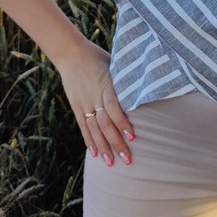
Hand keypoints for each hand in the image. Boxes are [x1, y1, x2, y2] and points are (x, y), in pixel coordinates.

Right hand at [56, 37, 134, 166]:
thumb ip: (125, 80)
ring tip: (111, 163)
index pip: (114, 107)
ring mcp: (84, 102)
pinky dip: (89, 140)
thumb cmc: (99, 56)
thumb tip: (144, 88)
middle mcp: (94, 96)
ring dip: (103, 147)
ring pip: (94, 129)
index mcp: (106, 85)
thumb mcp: (115, 64)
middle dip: (116, 142)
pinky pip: (83, 126)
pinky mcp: (76, 106)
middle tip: (127, 159)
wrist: (71, 53)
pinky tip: (95, 154)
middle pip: (105, 123)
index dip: (123, 123)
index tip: (133, 136)